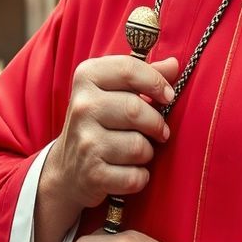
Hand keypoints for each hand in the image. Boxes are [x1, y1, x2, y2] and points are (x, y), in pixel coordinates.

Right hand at [41, 56, 179, 212]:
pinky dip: (139, 177)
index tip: (168, 96)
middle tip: (159, 132)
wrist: (67, 169)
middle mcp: (82, 107)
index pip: (128, 69)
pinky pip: (135, 176)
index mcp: (86, 78)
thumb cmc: (99, 123)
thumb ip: (143, 77)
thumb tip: (174, 64)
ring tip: (135, 151)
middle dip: (156, 124)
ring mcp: (85, 142)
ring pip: (139, 146)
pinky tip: (127, 171)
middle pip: (136, 110)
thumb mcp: (113, 92)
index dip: (156, 82)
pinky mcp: (92, 174)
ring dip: (147, 153)